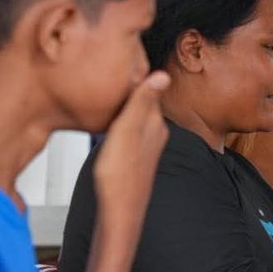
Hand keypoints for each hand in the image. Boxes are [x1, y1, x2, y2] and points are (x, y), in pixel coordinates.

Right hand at [93, 72, 170, 239]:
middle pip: (143, 101)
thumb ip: (142, 103)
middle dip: (130, 88)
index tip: (122, 56)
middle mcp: (154, 133)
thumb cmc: (120, 176)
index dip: (135, 73)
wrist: (118, 214)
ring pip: (136, 116)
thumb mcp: (127, 132)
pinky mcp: (135, 158)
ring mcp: (145, 146)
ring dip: (125, 105)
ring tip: (108, 92)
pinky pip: (129, 130)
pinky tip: (109, 123)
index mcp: (154, 122)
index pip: (148, 88)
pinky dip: (120, 121)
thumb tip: (164, 74)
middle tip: (112, 70)